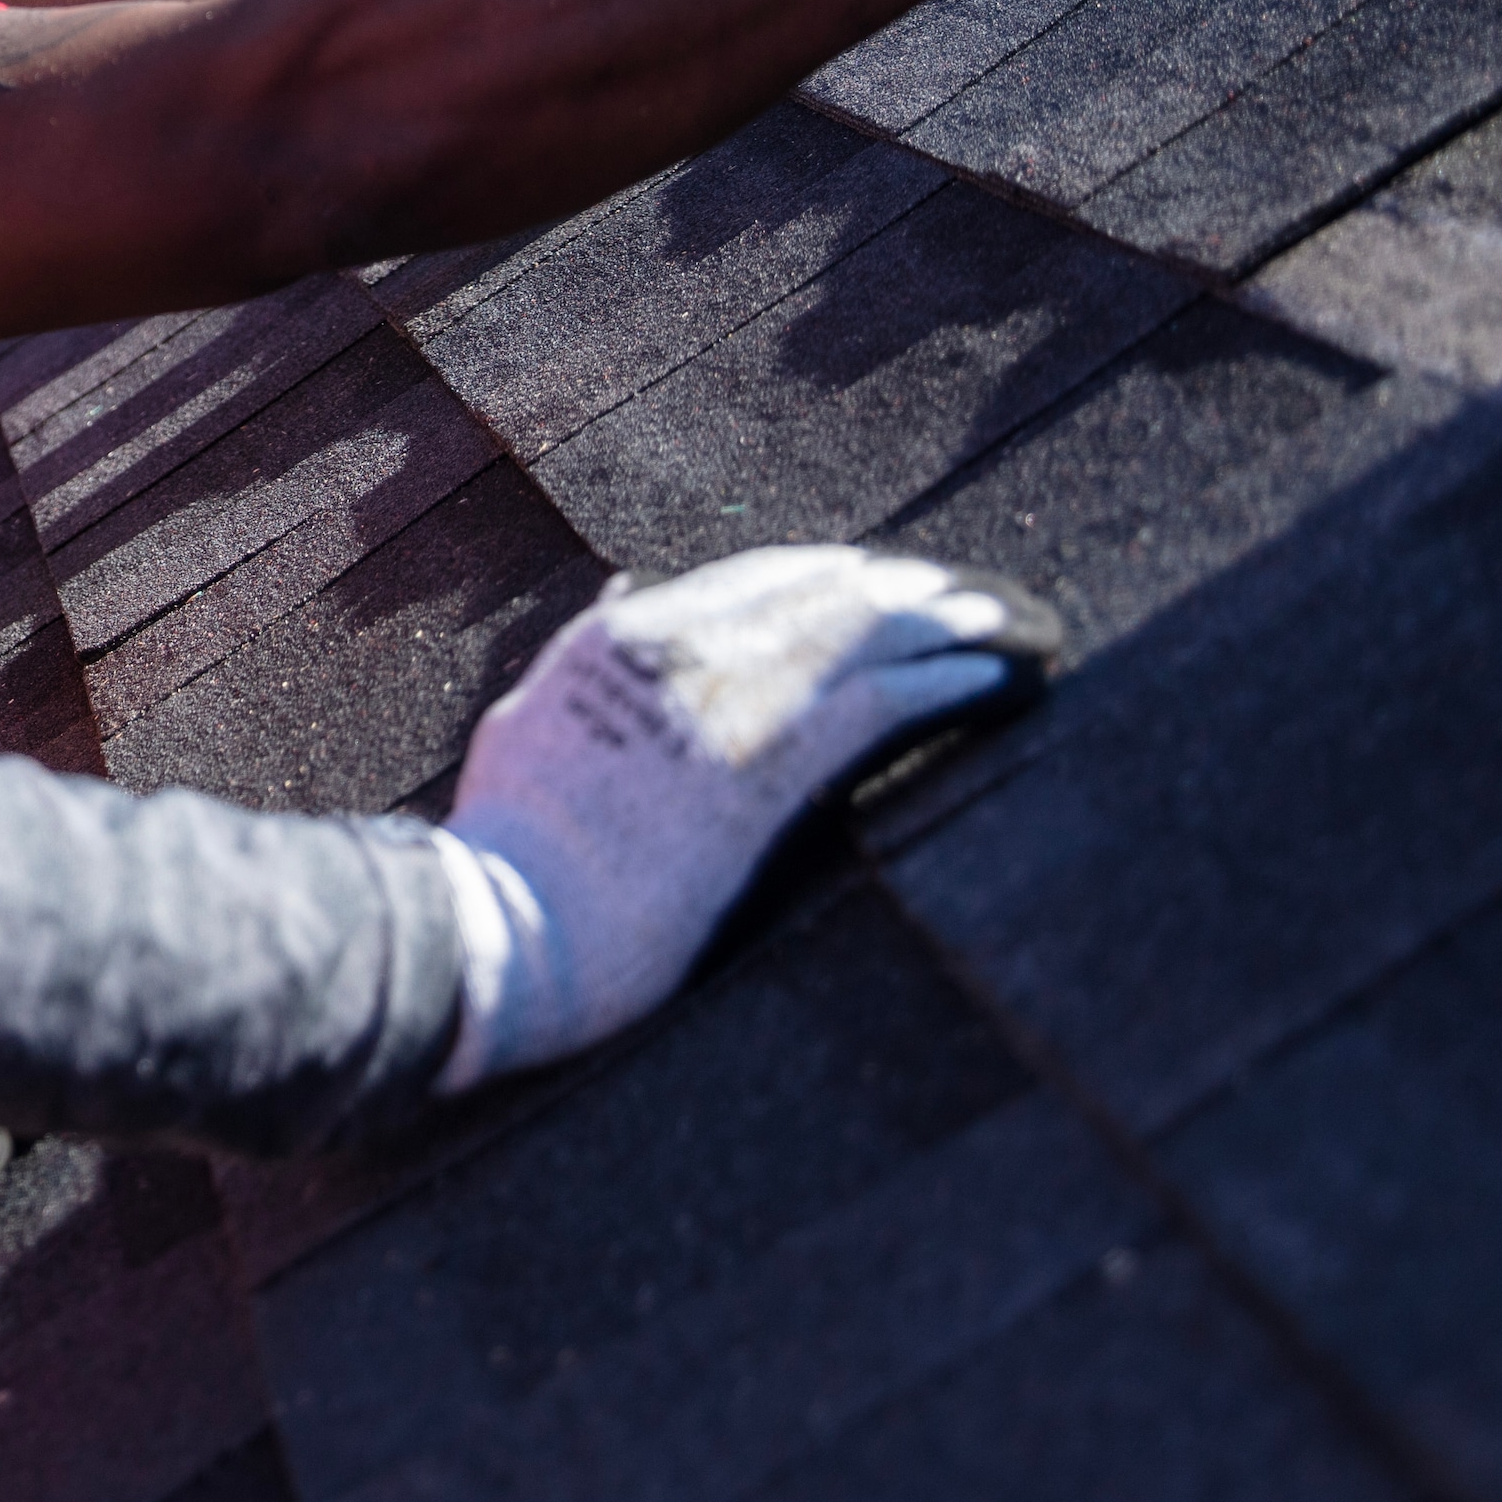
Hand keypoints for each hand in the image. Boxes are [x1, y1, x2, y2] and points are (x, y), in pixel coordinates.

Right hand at [435, 547, 1050, 1087]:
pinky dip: (946, 682)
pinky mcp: (768, 772)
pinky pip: (880, 704)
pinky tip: (995, 677)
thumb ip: (581, 655)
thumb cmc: (506, 850)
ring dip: (940, 624)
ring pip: (859, 635)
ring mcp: (725, 707)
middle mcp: (678, 652)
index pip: (746, 580)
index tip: (871, 581)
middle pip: (816, 593)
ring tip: (998, 622)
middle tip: (956, 598)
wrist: (503, 923)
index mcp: (618, 640)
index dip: (821, 577)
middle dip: (894, 590)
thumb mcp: (525, 724)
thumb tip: (624, 590)